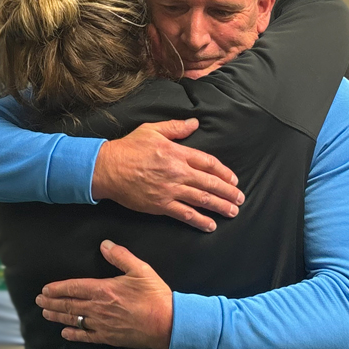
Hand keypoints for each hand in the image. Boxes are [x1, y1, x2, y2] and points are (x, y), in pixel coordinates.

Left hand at [36, 240, 172, 348]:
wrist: (166, 323)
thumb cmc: (155, 295)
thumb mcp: (140, 269)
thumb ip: (120, 256)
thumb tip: (104, 244)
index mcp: (104, 289)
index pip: (74, 287)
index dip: (58, 288)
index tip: (45, 289)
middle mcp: (98, 308)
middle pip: (69, 305)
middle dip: (52, 302)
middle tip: (39, 301)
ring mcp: (102, 324)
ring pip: (74, 320)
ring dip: (58, 316)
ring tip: (46, 313)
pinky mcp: (108, 337)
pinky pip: (86, 336)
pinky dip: (74, 334)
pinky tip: (65, 333)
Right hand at [91, 119, 244, 231]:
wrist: (107, 168)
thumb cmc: (128, 148)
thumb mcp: (152, 130)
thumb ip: (176, 127)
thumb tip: (195, 123)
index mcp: (177, 153)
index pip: (208, 163)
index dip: (223, 172)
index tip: (233, 179)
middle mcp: (178, 172)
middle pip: (210, 183)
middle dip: (228, 192)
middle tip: (240, 198)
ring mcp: (170, 190)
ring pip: (202, 199)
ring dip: (220, 206)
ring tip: (233, 212)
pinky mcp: (161, 205)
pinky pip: (185, 214)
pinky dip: (200, 220)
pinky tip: (210, 225)